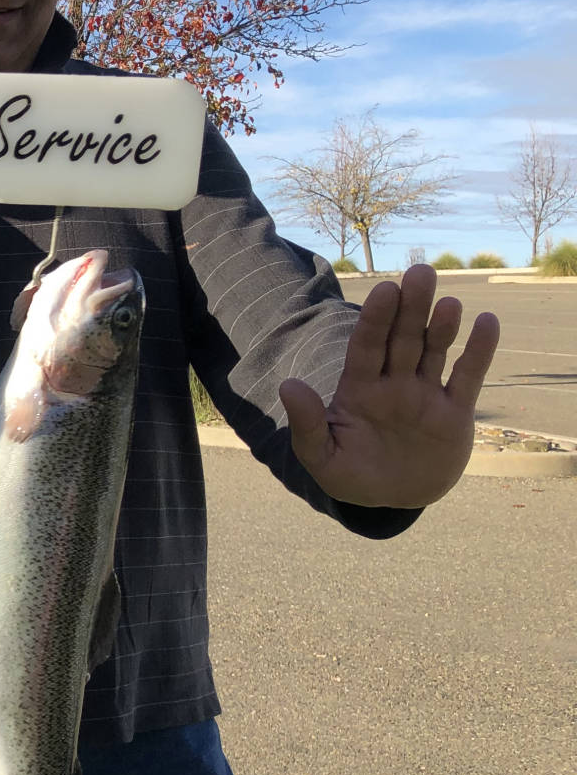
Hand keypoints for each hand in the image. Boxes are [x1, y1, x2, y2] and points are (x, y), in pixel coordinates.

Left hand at [280, 264, 499, 508]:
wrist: (390, 501)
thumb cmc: (351, 476)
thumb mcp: (321, 457)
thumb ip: (307, 424)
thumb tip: (288, 386)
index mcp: (359, 389)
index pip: (367, 346)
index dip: (376, 319)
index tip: (384, 290)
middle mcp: (394, 384)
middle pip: (403, 339)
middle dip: (411, 308)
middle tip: (420, 273)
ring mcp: (425, 395)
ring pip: (435, 351)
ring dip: (442, 326)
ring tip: (449, 302)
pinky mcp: (455, 413)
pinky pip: (468, 377)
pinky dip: (479, 352)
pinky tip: (487, 322)